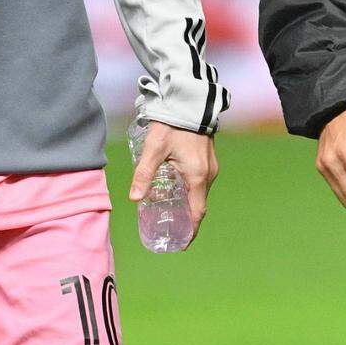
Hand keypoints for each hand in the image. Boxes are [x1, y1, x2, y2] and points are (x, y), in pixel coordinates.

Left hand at [129, 121, 217, 243]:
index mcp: (198, 176)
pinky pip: (201, 182)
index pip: (197, 212)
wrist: (188, 101)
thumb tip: (134, 199)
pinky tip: (177, 191)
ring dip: (189, 205)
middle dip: (187, 220)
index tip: (183, 244)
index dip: (191, 230)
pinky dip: (191, 192)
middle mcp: (209, 174)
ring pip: (200, 193)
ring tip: (172, 214)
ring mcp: (211, 166)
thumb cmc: (172, 124)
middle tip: (172, 231)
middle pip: (199, 204)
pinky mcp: (208, 158)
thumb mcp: (153, 149)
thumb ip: (143, 174)